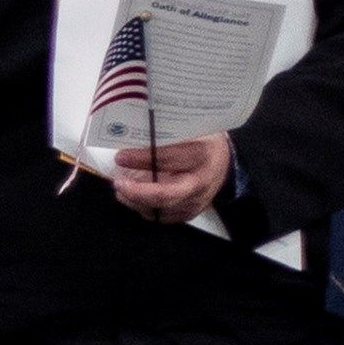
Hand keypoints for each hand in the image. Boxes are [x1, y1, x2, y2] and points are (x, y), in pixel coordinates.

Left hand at [107, 131, 232, 224]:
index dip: (141, 159)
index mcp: (202, 154)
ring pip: (161, 209)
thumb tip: (130, 130)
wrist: (225, 163)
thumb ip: (166, 132)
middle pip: (167, 194)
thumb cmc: (202, 141)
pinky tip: (133, 197)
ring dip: (136, 201)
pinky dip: (144, 208)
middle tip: (118, 183)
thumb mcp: (191, 128)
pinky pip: (162, 216)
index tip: (120, 157)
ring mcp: (196, 200)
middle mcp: (201, 181)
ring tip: (121, 189)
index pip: (168, 159)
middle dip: (138, 192)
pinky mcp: (189, 212)